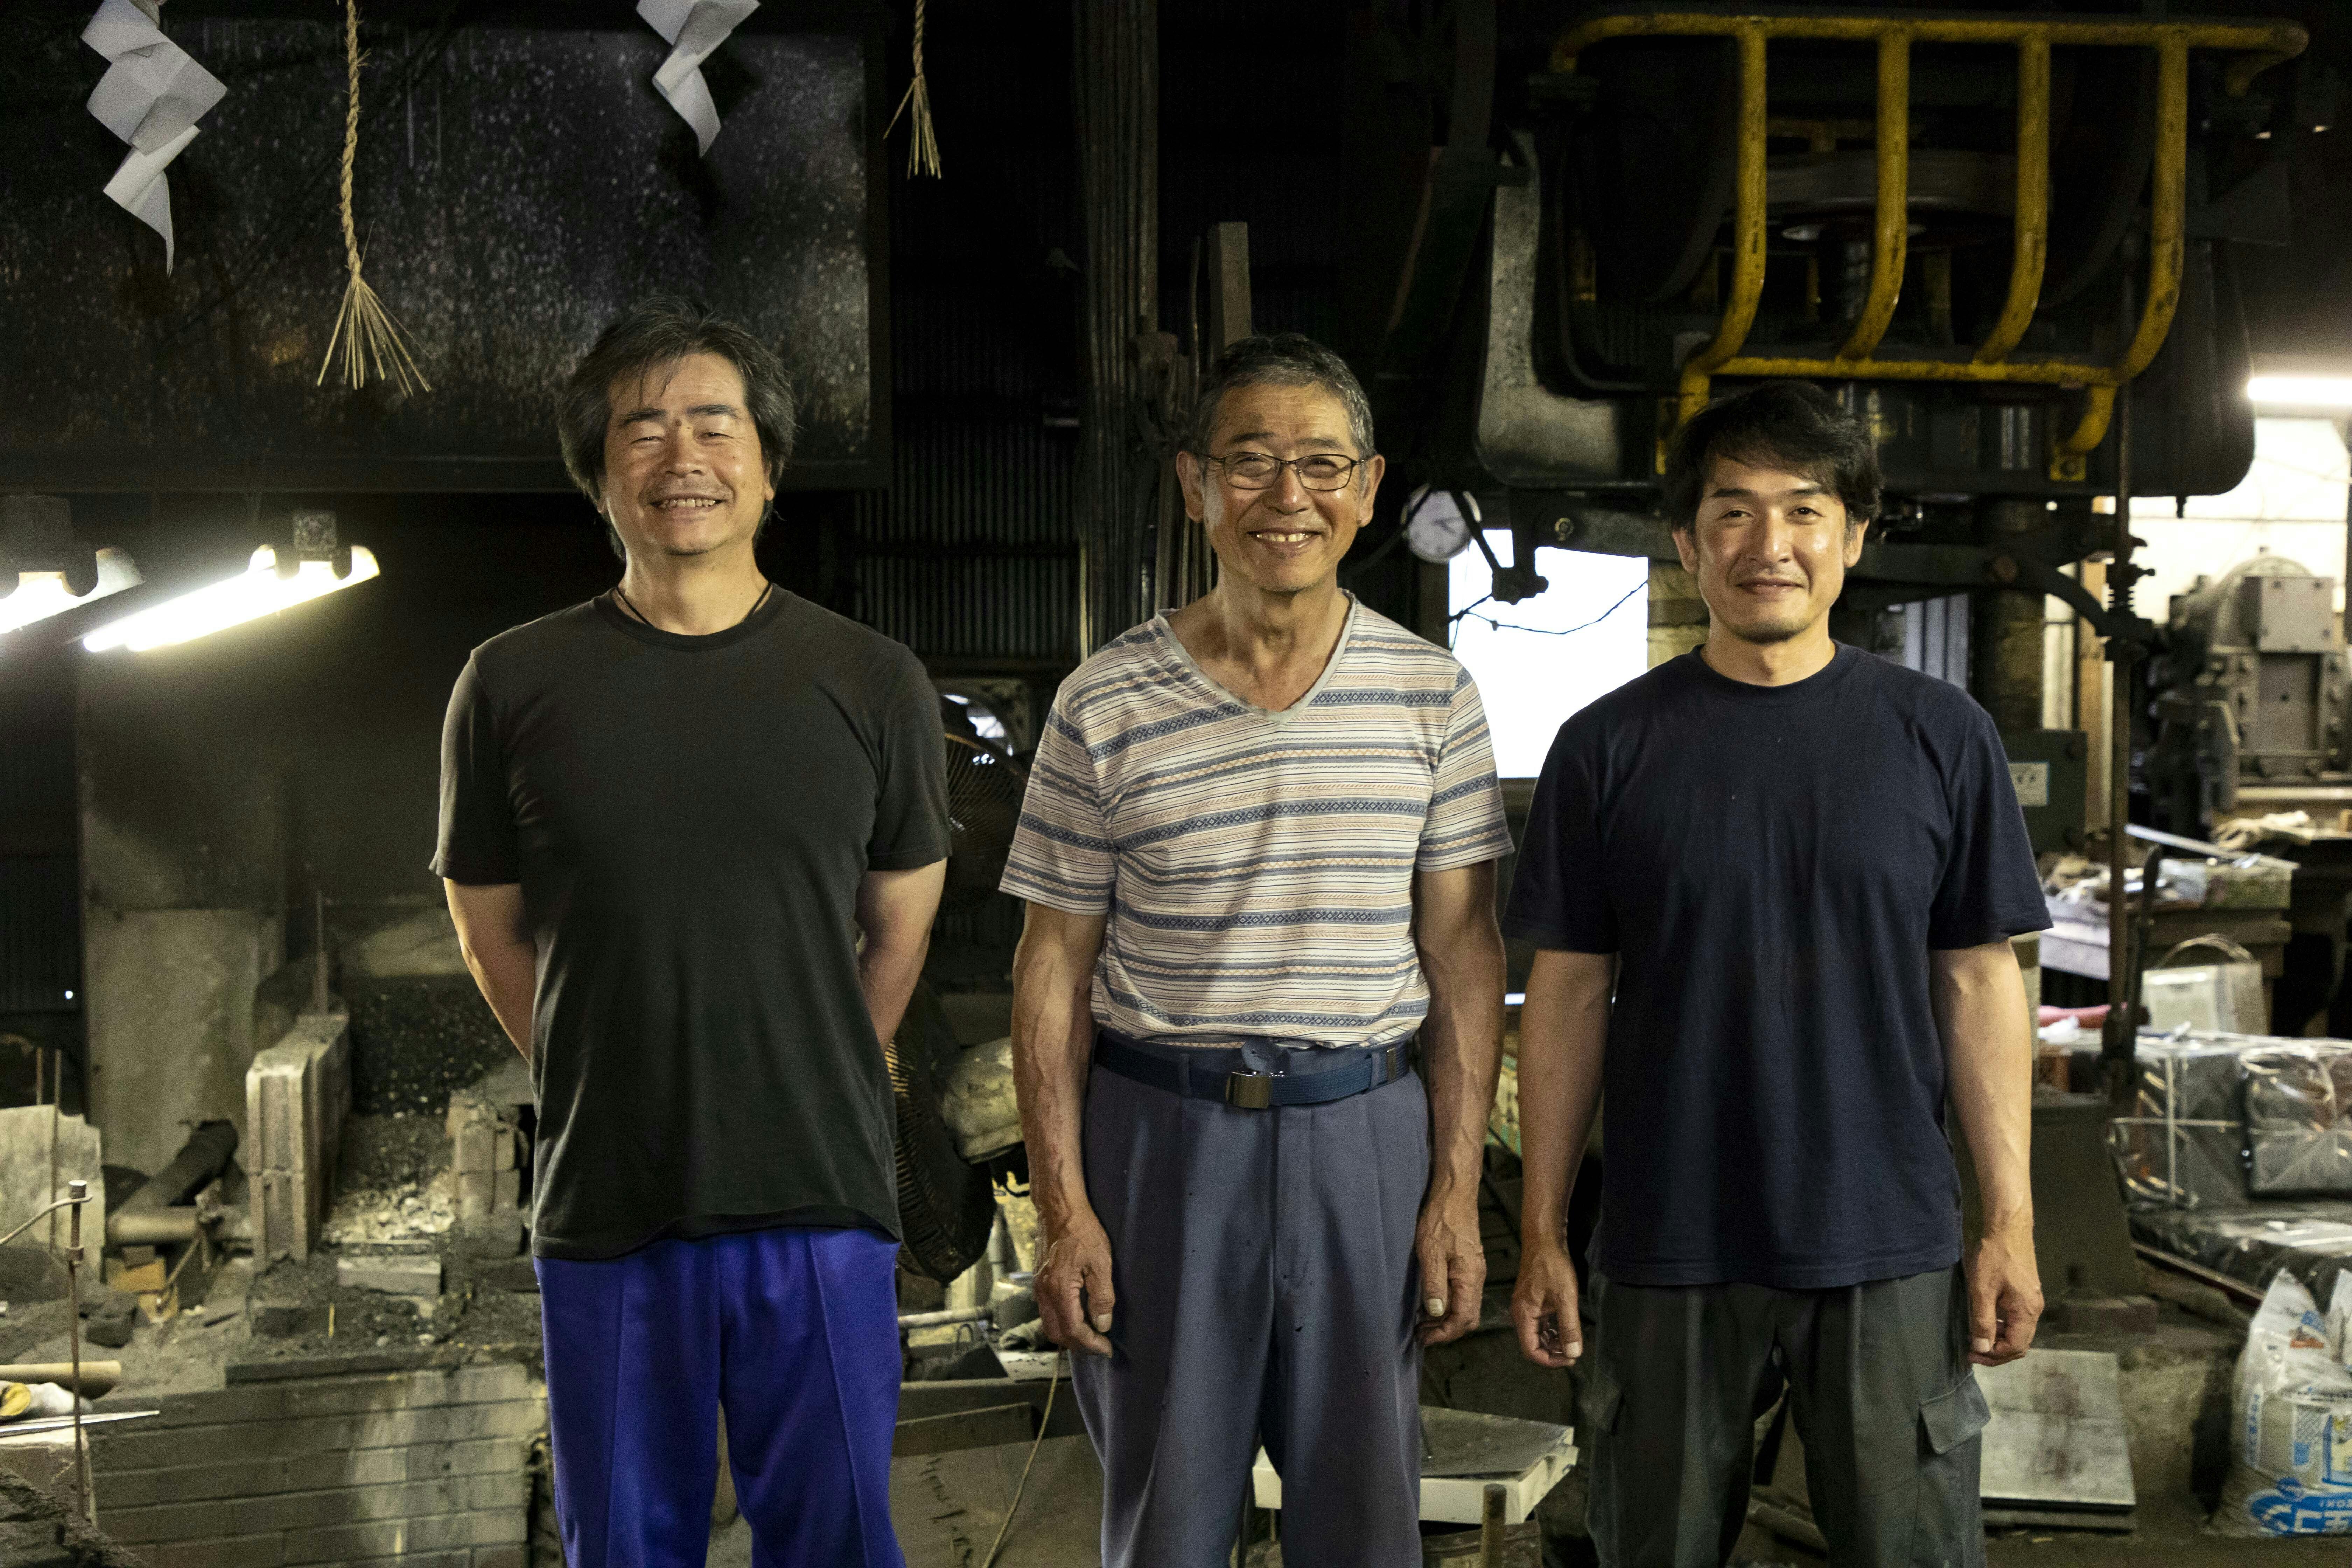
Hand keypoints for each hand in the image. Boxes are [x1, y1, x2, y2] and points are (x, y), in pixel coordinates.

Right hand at [1036, 1211, 1117, 1355]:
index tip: (1106, 1348)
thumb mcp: (1101, 1261)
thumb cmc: (1082, 1229)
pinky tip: (1078, 1316)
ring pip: (1049, 1324)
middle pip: (1056, 1333)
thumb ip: (1102, 1296)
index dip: (1090, 1344)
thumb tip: (1102, 1324)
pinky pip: (1047, 1311)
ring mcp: (1038, 1286)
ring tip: (1091, 1334)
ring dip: (1069, 1334)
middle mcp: (1044, 1291)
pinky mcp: (1039, 1280)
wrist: (1059, 1208)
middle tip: (1099, 1345)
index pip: (1073, 1330)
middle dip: (1078, 1345)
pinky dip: (1061, 1321)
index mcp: (1059, 1288)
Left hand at [1414, 1188, 1485, 1345]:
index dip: (1444, 1334)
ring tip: (1422, 1322)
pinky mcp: (1468, 1265)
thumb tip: (1436, 1313)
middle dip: (1445, 1331)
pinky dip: (1447, 1305)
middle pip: (1467, 1318)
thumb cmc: (1441, 1218)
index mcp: (1469, 1278)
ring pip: (1465, 1307)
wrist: (1454, 1194)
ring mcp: (1474, 1272)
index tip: (1424, 1337)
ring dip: (1445, 1319)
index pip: (1463, 1320)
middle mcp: (1476, 1278)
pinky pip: (1462, 1294)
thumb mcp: (1430, 1250)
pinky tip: (1431, 1302)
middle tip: (1421, 1333)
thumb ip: (1434, 1283)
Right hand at [1510, 1236, 1582, 1367]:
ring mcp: (1526, 1307)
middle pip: (1534, 1345)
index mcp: (1523, 1315)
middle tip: (1574, 1350)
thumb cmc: (1552, 1265)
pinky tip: (1566, 1326)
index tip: (1570, 1358)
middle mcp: (1521, 1314)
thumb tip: (1573, 1353)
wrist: (1544, 1241)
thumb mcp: (1565, 1298)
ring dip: (1554, 1340)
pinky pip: (1540, 1323)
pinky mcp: (1532, 1302)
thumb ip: (1569, 1327)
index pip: (1531, 1351)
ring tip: (1572, 1338)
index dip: (1550, 1360)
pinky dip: (1553, 1328)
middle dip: (1553, 1351)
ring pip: (1538, 1334)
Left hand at [1964, 1221, 2041, 1365]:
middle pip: (2019, 1344)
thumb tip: (1982, 1349)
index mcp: (2027, 1312)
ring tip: (1977, 1339)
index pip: (2015, 1348)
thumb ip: (1983, 1321)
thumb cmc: (1994, 1256)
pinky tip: (1987, 1322)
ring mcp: (2033, 1302)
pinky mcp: (2027, 1294)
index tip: (1972, 1354)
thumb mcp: (1982, 1290)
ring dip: (1999, 1340)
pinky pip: (2017, 1320)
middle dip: (1996, 1352)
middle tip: (1973, 1352)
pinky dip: (2003, 1327)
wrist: (2008, 1228)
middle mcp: (2035, 1310)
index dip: (1993, 1356)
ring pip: (2019, 1333)